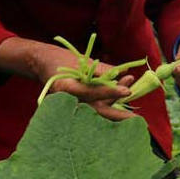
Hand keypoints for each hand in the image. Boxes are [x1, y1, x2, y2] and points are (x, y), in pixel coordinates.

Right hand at [0, 37, 134, 120]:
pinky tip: (121, 97)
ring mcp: (73, 106)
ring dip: (116, 103)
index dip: (110, 92)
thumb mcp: (81, 60)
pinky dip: (108, 103)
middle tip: (135, 118)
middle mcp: (70, 101)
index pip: (92, 92)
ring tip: (130, 87)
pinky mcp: (77, 107)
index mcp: (67, 88)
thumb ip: (101, 69)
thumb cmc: (63, 60)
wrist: (44, 64)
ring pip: (98, 109)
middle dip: (117, 114)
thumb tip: (121, 72)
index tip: (127, 90)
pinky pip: (95, 108)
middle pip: (97, 110)